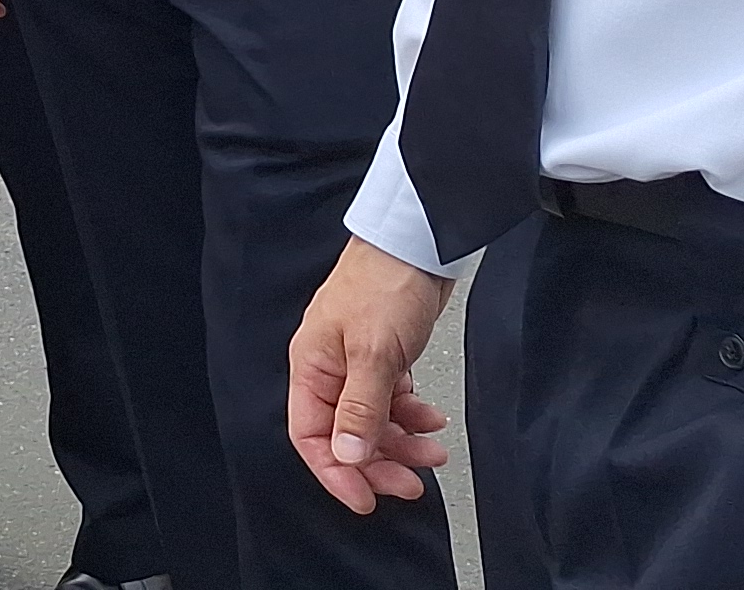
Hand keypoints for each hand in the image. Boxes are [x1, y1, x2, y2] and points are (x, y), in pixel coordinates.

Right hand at [288, 239, 459, 514]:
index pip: (310, 437)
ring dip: (402, 442)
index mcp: (311, 368)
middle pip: (344, 437)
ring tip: (433, 449)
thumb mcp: (374, 352)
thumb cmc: (385, 284)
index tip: (364, 500)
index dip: (335, 473)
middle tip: (410, 484)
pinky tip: (432, 418)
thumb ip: (360, 408)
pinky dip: (412, 416)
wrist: (417, 244)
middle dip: (377, 463)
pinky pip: (391, 403)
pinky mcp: (382, 359)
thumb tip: (346, 457)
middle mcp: (328, 371)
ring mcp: (356, 366)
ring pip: (372, 424)